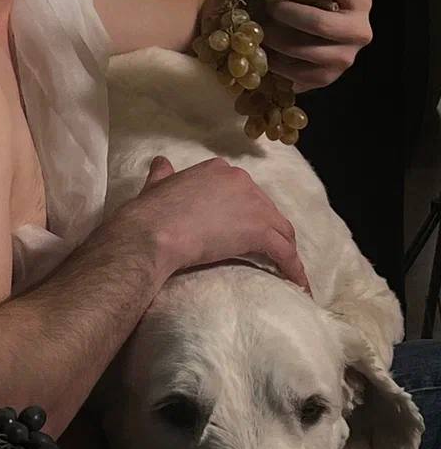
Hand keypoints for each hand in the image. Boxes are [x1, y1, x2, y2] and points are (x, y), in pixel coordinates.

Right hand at [111, 154, 311, 294]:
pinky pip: (284, 252)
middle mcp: (240, 180)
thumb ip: (163, 173)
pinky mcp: (258, 230)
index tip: (243, 229)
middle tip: (265, 254)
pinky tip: (297, 286)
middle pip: (267, 209)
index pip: (245, 192)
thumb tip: (161, 163)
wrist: (153, 232)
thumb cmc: (151, 212)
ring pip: (281, 230)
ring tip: (286, 272)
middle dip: (269, 231)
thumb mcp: (155, 185)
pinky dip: (293, 269)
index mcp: (217, 170)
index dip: (247, 212)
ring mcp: (252, 204)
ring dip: (286, 251)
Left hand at [255, 0, 372, 93]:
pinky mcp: (328, 77)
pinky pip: (298, 73)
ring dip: (276, 39)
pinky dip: (276, 62)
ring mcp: (346, 57)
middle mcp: (359, 31)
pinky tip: (264, 50)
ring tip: (258, 28)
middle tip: (266, 7)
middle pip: (320, 23)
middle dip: (286, 14)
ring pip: (305, 50)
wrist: (322, 35)